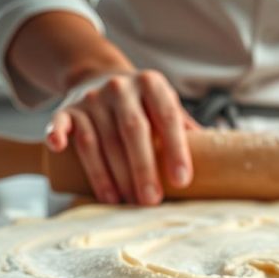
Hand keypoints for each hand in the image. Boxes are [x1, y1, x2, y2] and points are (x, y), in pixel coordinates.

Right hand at [45, 70, 196, 204]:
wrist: (100, 76)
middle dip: (141, 168)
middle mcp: (121, 88)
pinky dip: (56, 134)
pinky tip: (57, 149)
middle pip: (132, 131)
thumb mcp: (166, 106)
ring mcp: (92, 98)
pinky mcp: (67, 109)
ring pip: (98, 138)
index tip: (182, 180)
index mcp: (152, 85)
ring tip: (120, 201)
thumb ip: (187, 130)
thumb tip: (222, 161)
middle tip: (150, 201)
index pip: (167, 117)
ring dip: (107, 173)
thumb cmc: (142, 104)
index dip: (175, 149)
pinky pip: (60, 122)